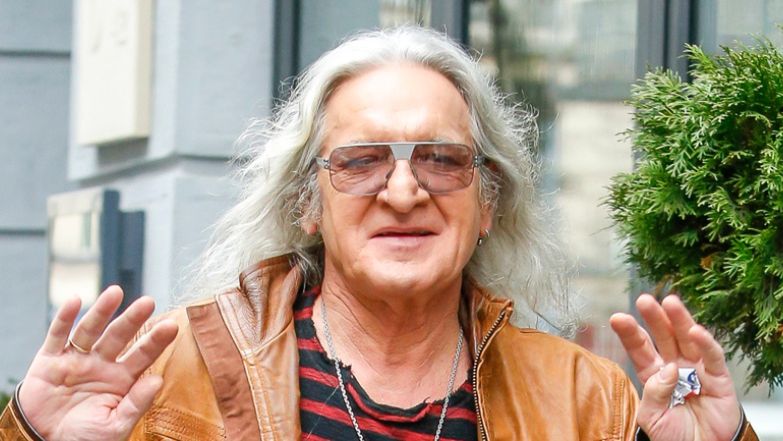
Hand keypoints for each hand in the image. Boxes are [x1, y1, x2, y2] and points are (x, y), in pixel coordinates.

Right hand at [17, 286, 177, 440]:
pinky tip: (76, 301)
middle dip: (133, 319)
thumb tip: (158, 380)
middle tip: (148, 302)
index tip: (173, 325)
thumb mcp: (114, 426)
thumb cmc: (82, 439)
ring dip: (102, 311)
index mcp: (121, 380)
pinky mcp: (49, 361)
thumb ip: (136, 403)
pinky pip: (57, 335)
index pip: (143, 355)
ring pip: (91, 330)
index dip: (156, 341)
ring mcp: (75, 360)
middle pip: (119, 336)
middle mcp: (100, 364)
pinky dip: (64, 318)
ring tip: (116, 292)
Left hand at [610, 294, 739, 440]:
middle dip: (654, 318)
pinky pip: (712, 356)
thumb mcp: (652, 418)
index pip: (640, 349)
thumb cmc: (675, 437)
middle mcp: (674, 367)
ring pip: (686, 339)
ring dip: (679, 320)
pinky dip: (705, 342)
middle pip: (662, 337)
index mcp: (653, 376)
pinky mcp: (719, 377)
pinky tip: (695, 330)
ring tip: (670, 302)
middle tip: (644, 301)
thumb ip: (654, 393)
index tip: (617, 318)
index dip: (630, 333)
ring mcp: (696, 370)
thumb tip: (667, 369)